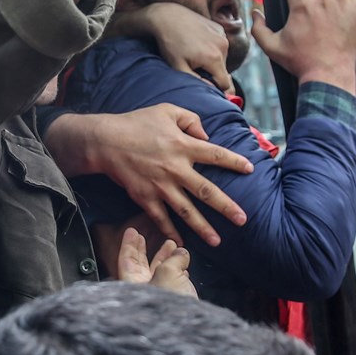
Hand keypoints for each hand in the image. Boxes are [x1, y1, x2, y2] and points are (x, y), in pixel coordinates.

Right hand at [88, 104, 252, 245]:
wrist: (104, 141)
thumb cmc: (136, 123)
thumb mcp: (167, 111)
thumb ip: (191, 120)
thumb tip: (207, 136)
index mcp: (183, 146)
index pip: (216, 155)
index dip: (234, 162)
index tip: (250, 170)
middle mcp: (175, 169)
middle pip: (206, 191)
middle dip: (226, 207)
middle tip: (243, 220)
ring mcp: (160, 186)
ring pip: (186, 211)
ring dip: (203, 227)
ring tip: (217, 241)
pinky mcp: (145, 197)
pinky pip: (161, 218)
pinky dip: (171, 231)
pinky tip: (181, 243)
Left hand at [109, 2, 232, 90]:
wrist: (167, 16)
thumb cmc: (170, 43)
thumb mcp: (179, 67)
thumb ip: (197, 82)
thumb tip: (211, 90)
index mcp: (214, 58)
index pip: (225, 84)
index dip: (216, 89)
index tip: (206, 86)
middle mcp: (223, 46)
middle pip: (223, 71)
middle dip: (212, 73)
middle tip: (194, 66)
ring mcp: (222, 35)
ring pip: (222, 58)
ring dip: (212, 60)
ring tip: (195, 53)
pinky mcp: (219, 28)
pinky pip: (220, 45)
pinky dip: (212, 48)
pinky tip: (198, 43)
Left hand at [117, 227, 196, 297]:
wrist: (186, 328)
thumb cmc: (170, 302)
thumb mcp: (169, 272)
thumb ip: (173, 259)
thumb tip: (180, 253)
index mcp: (133, 284)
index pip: (126, 260)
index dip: (129, 244)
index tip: (132, 231)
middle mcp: (142, 291)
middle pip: (139, 266)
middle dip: (144, 250)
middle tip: (144, 236)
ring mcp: (156, 297)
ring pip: (157, 273)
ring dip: (164, 257)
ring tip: (173, 245)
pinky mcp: (171, 303)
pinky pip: (171, 282)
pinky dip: (177, 271)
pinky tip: (184, 266)